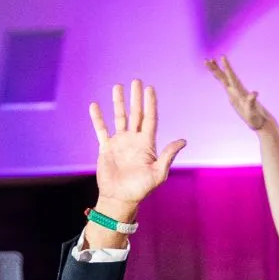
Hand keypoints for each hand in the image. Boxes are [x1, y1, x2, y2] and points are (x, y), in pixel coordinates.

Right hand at [89, 80, 185, 210]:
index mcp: (147, 144)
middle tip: (136, 81)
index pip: (150, 118)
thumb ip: (168, 155)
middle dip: (136, 98)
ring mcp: (120, 142)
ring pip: (119, 118)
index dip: (150, 103)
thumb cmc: (141, 189)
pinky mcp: (106, 148)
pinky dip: (97, 118)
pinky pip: (101, 130)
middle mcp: (134, 140)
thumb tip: (183, 141)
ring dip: (118, 102)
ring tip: (117, 87)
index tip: (150, 89)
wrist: (120, 198)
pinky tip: (94, 106)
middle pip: (136, 114)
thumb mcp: (158, 173)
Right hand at [205, 56, 270, 130]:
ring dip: (217, 71)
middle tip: (207, 59)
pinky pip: (226, 85)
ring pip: (224, 79)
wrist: (262, 122)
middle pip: (224, 76)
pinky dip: (221, 79)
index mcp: (240, 91)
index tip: (222, 57)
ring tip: (211, 61)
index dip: (227, 67)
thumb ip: (252, 101)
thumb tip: (254, 93)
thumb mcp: (253, 111)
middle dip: (215, 68)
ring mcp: (235, 94)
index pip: (231, 77)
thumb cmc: (257, 118)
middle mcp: (237, 91)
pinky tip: (220, 76)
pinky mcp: (234, 98)